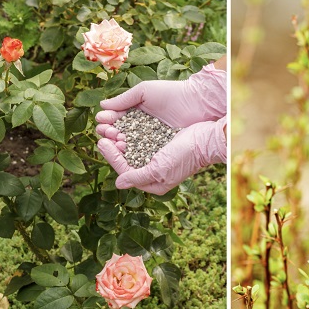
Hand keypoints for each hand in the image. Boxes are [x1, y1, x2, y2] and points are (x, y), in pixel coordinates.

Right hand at [95, 63, 225, 141]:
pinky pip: (143, 151)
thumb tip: (102, 106)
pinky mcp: (159, 148)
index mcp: (136, 111)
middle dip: (109, 132)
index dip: (107, 120)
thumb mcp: (144, 92)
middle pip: (120, 132)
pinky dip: (133, 151)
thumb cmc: (171, 93)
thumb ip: (124, 100)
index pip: (116, 118)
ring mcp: (150, 138)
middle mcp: (141, 126)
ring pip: (130, 143)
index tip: (101, 120)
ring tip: (113, 140)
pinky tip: (125, 148)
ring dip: (118, 142)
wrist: (196, 102)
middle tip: (106, 132)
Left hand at [98, 118, 226, 194]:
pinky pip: (141, 140)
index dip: (111, 157)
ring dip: (120, 138)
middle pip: (127, 160)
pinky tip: (123, 124)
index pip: (125, 171)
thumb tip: (118, 183)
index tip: (102, 142)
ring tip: (111, 127)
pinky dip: (131, 133)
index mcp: (153, 183)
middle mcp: (153, 172)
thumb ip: (138, 177)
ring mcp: (157, 157)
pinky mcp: (161, 144)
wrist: (205, 139)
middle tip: (102, 133)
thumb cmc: (184, 157)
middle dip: (114, 147)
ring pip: (132, 149)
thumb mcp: (159, 170)